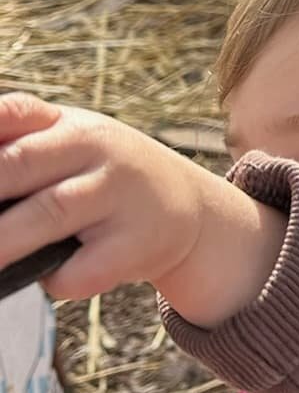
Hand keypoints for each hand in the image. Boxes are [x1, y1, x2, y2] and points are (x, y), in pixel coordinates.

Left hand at [0, 92, 282, 324]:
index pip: (13, 113)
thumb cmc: (103, 176)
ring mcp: (119, 196)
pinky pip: (81, 269)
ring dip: (2, 242)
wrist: (187, 209)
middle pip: (17, 164)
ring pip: (47, 215)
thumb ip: (17, 141)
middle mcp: (97, 150)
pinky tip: (55, 273)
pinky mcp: (136, 244)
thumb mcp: (70, 142)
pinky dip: (56, 279)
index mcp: (70, 125)